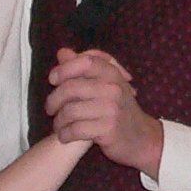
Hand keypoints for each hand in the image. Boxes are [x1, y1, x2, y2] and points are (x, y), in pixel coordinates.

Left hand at [45, 47, 161, 173]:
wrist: (141, 138)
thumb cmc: (118, 110)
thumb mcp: (106, 85)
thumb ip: (84, 68)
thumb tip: (62, 52)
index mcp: (112, 74)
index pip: (85, 62)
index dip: (65, 68)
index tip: (53, 79)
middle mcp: (114, 89)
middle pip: (71, 88)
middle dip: (54, 100)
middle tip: (50, 109)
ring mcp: (112, 109)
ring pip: (70, 111)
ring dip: (58, 121)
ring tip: (58, 126)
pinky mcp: (108, 129)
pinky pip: (76, 129)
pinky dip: (65, 134)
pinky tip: (64, 136)